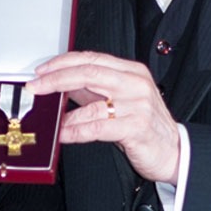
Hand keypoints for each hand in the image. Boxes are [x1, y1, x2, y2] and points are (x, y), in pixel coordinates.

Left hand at [29, 51, 180, 183]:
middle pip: (89, 73)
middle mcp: (135, 84)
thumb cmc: (145, 126)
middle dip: (57, 79)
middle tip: (36, 87)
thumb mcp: (120, 101)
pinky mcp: (137, 127)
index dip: (63, 63)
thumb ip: (92, 92)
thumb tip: (59, 85)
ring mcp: (138, 105)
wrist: (174, 151)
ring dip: (65, 114)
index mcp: (131, 71)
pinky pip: (98, 127)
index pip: (91, 59)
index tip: (42, 71)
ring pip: (92, 103)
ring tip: (50, 121)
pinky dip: (77, 131)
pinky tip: (64, 134)